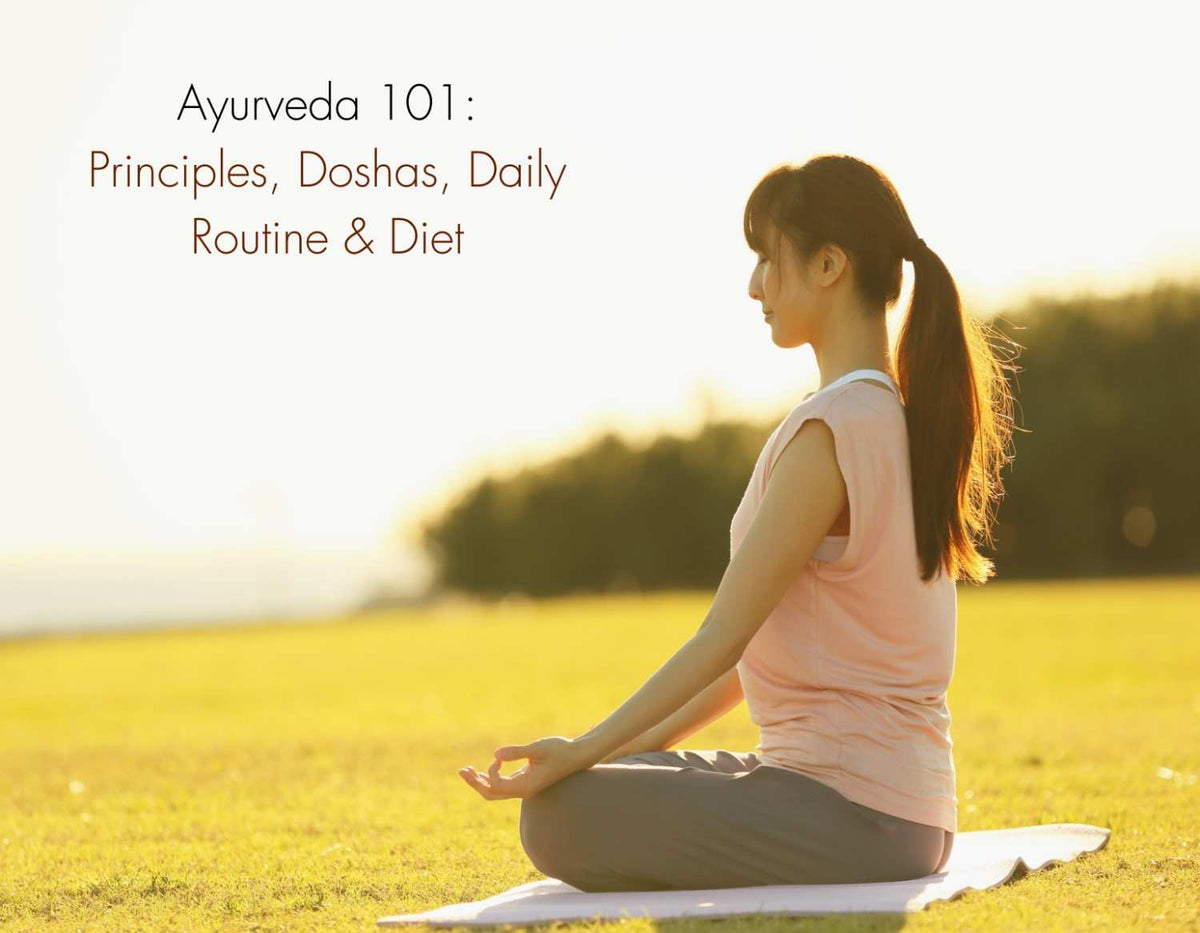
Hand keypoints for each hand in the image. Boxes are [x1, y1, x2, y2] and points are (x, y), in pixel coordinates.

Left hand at [457, 735, 595, 800]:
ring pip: (495, 791)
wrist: (578, 755)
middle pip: (491, 794)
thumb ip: (517, 752)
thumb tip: (495, 755)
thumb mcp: (538, 748)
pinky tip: (484, 770)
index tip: (499, 758)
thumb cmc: (560, 750)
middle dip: (474, 783)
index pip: (497, 787)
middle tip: (460, 771)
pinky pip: (503, 786)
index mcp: (525, 786)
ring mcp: (524, 788)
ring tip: (465, 771)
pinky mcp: (526, 781)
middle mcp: (523, 791)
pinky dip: (490, 779)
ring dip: (479, 782)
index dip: (490, 773)